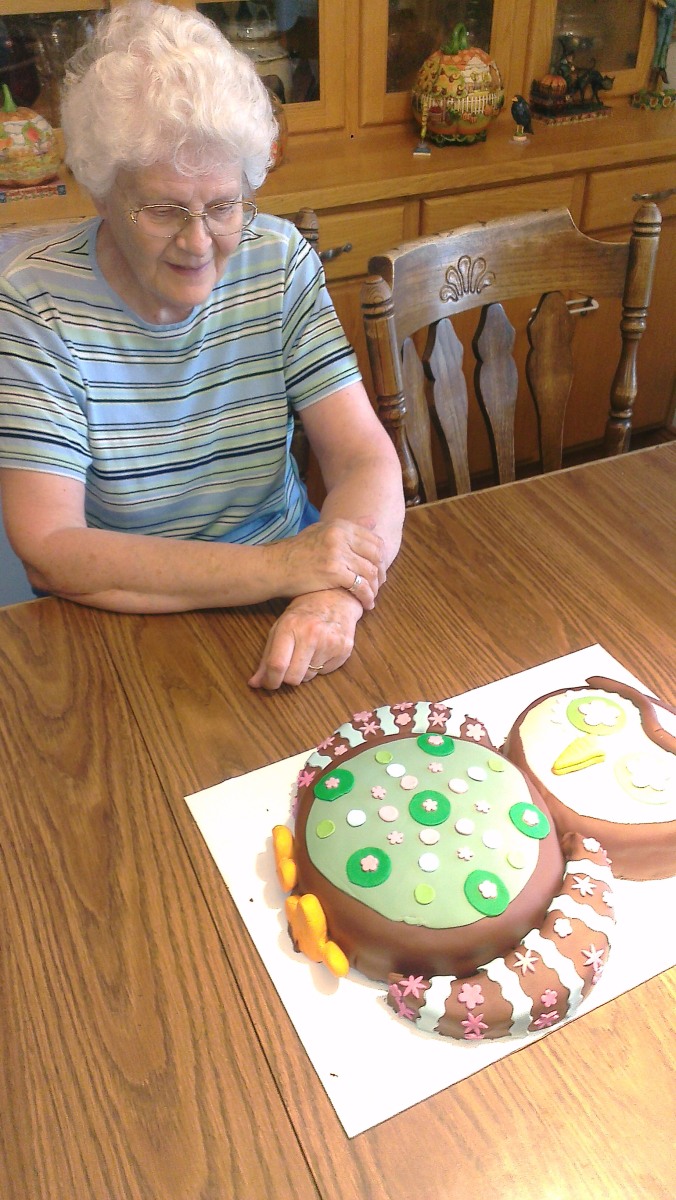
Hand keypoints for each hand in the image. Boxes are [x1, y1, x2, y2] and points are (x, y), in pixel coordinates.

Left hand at [248, 589, 362, 689]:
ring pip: (309, 677)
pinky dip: (319, 667)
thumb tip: (254, 684)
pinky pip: (325, 673)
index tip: (268, 684)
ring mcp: (330, 643)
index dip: (270, 681)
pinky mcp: (344, 650)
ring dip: (304, 671)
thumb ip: (267, 657)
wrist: (336, 597)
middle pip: (293, 678)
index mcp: (290, 626)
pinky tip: (321, 650)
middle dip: (287, 679)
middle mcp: (311, 634)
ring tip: (307, 652)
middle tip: (287, 670)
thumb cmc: (304, 612)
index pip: (277, 665)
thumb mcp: (280, 628)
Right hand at [270, 517, 384, 609]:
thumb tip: (373, 520)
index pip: (375, 540)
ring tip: (371, 597)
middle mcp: (341, 536)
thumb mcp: (322, 531)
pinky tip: (366, 604)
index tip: (378, 570)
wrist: (275, 567)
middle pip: (376, 556)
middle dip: (381, 573)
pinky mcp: (334, 572)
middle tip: (378, 585)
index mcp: (340, 525)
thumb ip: (349, 526)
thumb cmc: (296, 551)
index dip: (381, 558)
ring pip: (370, 572)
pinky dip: (367, 597)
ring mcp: (338, 553)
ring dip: (374, 588)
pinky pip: (360, 586)